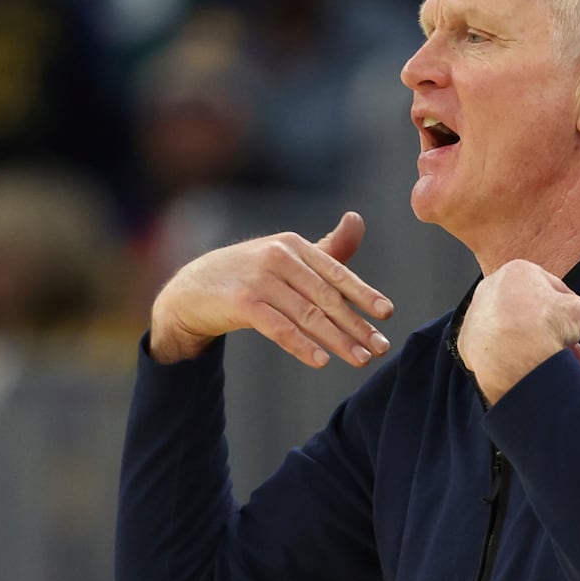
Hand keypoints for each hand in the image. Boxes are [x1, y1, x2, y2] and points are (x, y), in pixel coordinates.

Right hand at [149, 211, 393, 366]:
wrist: (193, 290)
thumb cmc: (250, 275)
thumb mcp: (287, 259)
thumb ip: (325, 250)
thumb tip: (358, 220)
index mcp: (294, 245)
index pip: (336, 273)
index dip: (364, 293)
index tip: (386, 314)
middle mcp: (278, 257)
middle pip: (326, 297)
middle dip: (356, 325)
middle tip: (381, 347)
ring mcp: (259, 279)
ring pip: (307, 315)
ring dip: (337, 340)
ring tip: (360, 359)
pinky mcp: (241, 303)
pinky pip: (279, 328)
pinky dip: (302, 345)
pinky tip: (321, 360)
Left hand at [456, 259, 579, 404]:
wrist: (512, 356)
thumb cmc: (542, 326)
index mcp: (517, 272)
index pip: (551, 288)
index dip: (570, 309)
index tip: (579, 326)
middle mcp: (491, 289)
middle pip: (529, 311)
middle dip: (553, 332)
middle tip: (570, 350)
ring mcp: (476, 316)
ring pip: (511, 330)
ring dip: (533, 345)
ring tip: (554, 365)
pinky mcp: (466, 342)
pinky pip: (493, 348)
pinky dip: (509, 357)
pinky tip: (525, 370)